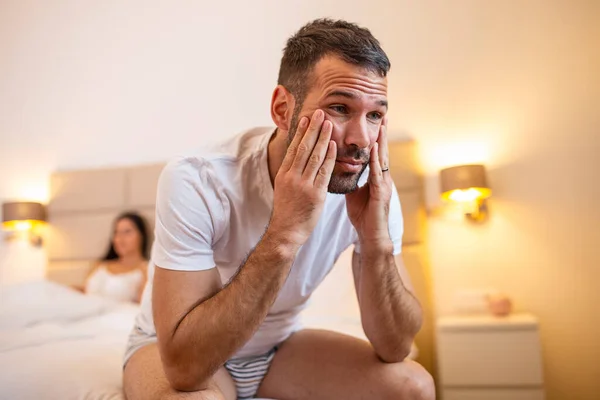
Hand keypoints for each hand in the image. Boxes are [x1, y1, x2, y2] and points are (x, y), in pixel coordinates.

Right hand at [268, 109, 336, 247]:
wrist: (286, 232)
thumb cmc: (287, 212)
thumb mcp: (284, 189)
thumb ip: (292, 174)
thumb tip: (298, 160)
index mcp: (284, 174)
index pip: (293, 148)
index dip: (301, 132)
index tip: (307, 118)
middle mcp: (292, 177)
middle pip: (303, 147)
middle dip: (313, 128)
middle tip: (320, 112)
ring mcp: (303, 185)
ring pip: (314, 156)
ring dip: (322, 138)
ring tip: (329, 123)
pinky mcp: (315, 194)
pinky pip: (323, 172)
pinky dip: (328, 157)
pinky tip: (333, 145)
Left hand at [345, 119, 392, 247]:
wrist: (370, 235)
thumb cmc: (363, 214)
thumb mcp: (353, 192)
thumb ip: (350, 178)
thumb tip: (339, 166)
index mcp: (375, 177)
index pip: (374, 153)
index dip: (374, 137)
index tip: (374, 121)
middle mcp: (382, 178)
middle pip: (382, 152)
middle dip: (383, 134)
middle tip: (384, 115)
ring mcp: (384, 185)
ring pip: (383, 160)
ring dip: (382, 144)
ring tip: (382, 127)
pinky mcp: (381, 194)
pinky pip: (377, 175)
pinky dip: (376, 162)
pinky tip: (375, 152)